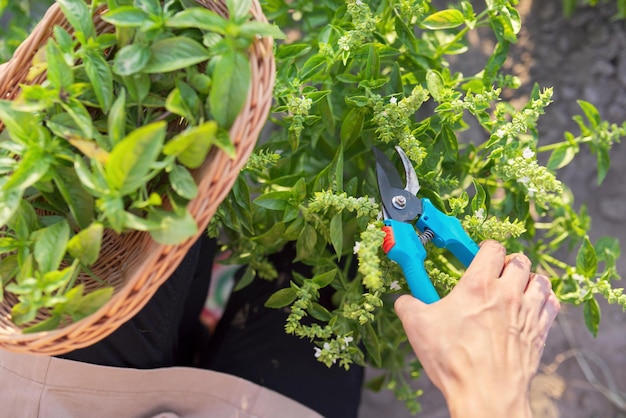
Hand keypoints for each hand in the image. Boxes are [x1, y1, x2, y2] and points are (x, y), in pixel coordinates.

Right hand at [394, 240, 560, 417]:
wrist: (486, 394)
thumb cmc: (453, 360)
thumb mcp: (418, 326)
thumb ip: (408, 305)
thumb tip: (403, 300)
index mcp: (479, 285)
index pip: (492, 249)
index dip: (484, 248)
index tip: (476, 255)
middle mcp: (508, 294)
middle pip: (520, 260)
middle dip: (507, 262)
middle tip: (495, 273)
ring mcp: (528, 313)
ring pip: (540, 280)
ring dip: (528, 279)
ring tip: (516, 287)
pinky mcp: (540, 332)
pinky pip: (552, 304)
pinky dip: (544, 300)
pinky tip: (532, 306)